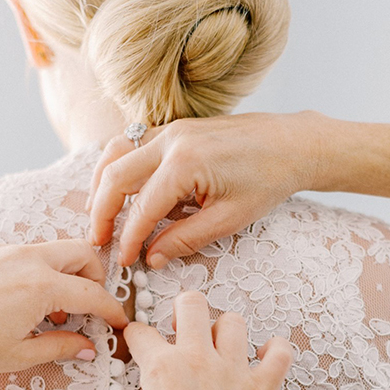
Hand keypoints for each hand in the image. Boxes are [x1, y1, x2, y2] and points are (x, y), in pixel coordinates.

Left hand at [0, 240, 127, 373]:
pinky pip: (28, 254)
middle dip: (95, 277)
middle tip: (90, 305)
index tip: (118, 323)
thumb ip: (61, 346)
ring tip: (53, 311)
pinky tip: (24, 302)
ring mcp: (7, 251)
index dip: (111, 310)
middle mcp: (28, 260)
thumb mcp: (19, 354)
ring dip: (66, 275)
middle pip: (82, 253)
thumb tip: (88, 348)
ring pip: (55, 251)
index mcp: (40, 286)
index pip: (93, 294)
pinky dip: (39, 272)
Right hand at [87, 111, 325, 267]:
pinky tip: (119, 190)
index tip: (123, 261)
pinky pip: (131, 144)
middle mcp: (171, 140)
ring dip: (102, 185)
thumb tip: (152, 257)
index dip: (128, 239)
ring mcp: (170, 129)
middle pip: (115, 176)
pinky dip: (117, 166)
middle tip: (97, 241)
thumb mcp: (230, 219)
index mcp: (186, 163)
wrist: (292, 143)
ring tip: (99, 216)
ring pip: (115, 153)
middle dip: (101, 212)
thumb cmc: (268, 180)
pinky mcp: (174, 128)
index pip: (142, 208)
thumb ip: (186, 239)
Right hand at [124, 291, 292, 389]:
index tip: (144, 341)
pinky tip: (265, 356)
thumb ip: (155, 383)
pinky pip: (280, 352)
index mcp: (162, 366)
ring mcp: (231, 371)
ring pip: (233, 321)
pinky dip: (276, 349)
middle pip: (192, 304)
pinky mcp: (260, 388)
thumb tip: (160, 371)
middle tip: (184, 328)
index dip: (139, 335)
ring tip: (223, 346)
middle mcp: (196, 359)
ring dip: (225, 330)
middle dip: (185, 310)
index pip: (142, 332)